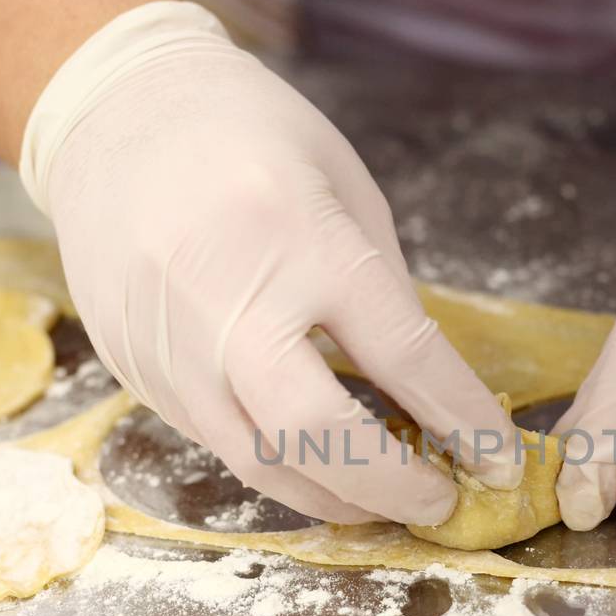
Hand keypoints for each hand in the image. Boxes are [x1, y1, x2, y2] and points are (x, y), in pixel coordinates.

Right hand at [22, 2, 520, 524]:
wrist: (114, 111)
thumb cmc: (249, 133)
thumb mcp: (343, 185)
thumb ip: (380, 290)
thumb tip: (422, 392)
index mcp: (302, 239)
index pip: (402, 355)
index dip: (463, 421)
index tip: (501, 462)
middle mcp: (227, 303)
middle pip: (315, 434)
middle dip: (391, 487)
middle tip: (440, 504)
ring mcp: (169, 345)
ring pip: (258, 463)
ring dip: (334, 497)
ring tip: (384, 501)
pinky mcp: (134, 370)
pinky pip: (217, 441)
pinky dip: (277, 465)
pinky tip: (316, 465)